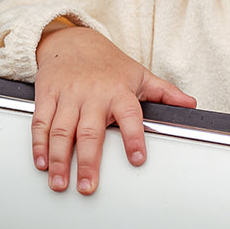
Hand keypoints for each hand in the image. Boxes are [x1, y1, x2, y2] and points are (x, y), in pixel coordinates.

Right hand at [32, 25, 197, 194]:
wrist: (72, 41)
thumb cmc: (108, 64)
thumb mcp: (139, 75)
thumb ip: (164, 93)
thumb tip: (191, 105)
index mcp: (119, 91)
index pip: (130, 115)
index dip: (134, 137)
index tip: (138, 159)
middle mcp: (93, 95)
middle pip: (90, 131)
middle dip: (88, 161)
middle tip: (88, 186)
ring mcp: (68, 95)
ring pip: (62, 130)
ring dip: (59, 159)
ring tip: (60, 184)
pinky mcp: (47, 96)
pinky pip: (41, 122)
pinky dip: (39, 144)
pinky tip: (41, 164)